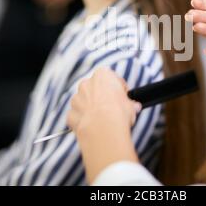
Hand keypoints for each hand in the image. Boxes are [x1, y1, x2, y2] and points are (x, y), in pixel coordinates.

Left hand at [67, 68, 140, 182]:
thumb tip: (134, 107)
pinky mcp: (71, 114)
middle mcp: (86, 84)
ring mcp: (76, 98)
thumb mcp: (131, 106)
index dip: (118, 89)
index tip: (123, 98)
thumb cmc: (118, 113)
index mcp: (102, 75)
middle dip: (102, 97)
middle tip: (113, 109)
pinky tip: (93, 127)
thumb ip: (130, 104)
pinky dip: (84, 121)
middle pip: (95, 88)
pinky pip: (78, 116)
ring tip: (103, 121)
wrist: (104, 130)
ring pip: (84, 102)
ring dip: (91, 109)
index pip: (111, 78)